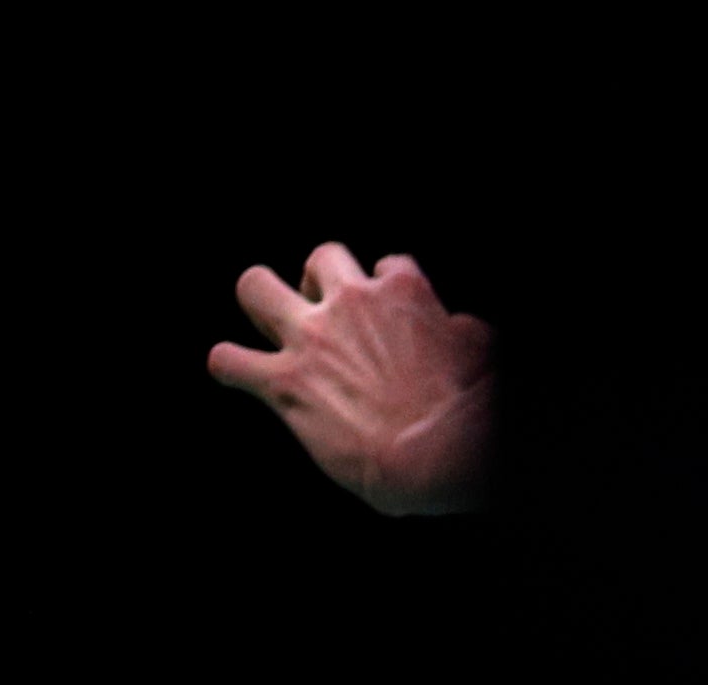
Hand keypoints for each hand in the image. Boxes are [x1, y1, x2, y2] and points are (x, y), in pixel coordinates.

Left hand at [210, 241, 496, 515]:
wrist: (433, 448)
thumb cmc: (464, 402)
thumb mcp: (479, 346)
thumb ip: (458, 327)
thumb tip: (454, 326)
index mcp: (402, 290)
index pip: (386, 265)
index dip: (383, 286)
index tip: (385, 311)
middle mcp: (351, 302)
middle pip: (321, 258)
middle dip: (317, 278)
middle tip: (321, 306)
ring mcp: (311, 339)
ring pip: (256, 288)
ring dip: (258, 299)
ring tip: (263, 314)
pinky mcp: (284, 383)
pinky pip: (230, 361)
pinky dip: (228, 364)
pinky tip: (233, 369)